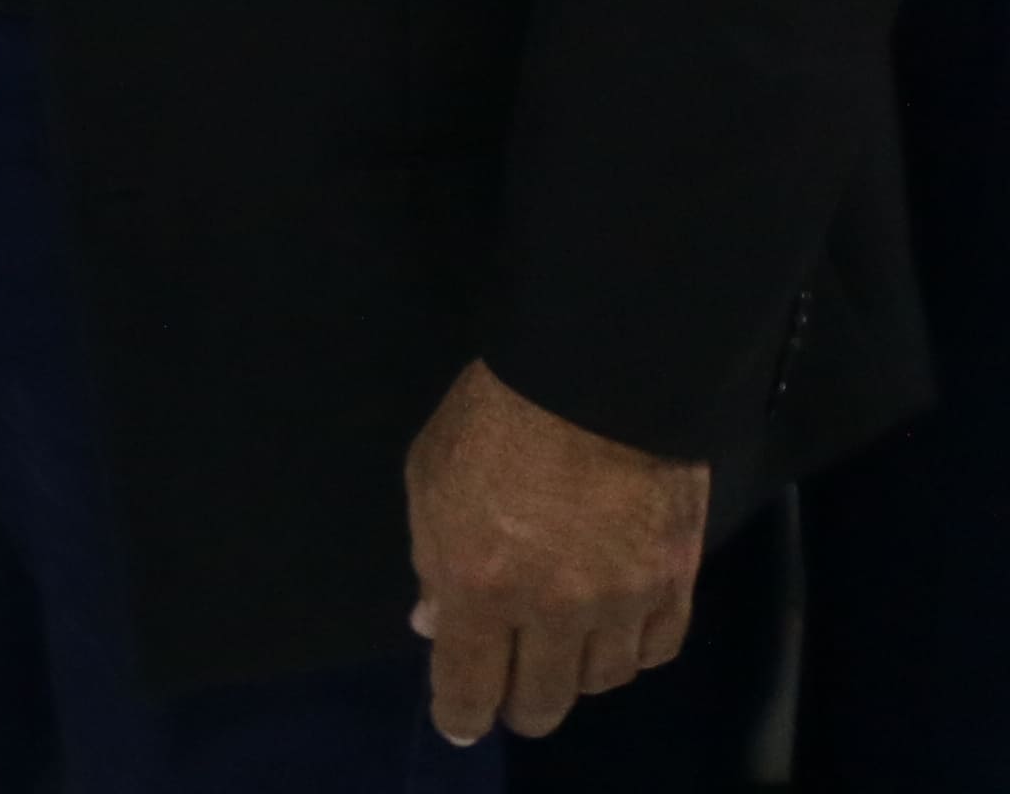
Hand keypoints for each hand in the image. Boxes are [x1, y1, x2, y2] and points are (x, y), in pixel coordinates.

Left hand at [405, 360, 705, 743]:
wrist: (598, 380)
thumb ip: (431, 559)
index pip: (469, 682)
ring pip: (601, 680)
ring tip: (561, 658)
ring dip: (576, 677)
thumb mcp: (429, 479)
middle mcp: (552, 610)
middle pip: (543, 699)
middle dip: (521, 707)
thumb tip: (432, 621)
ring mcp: (621, 602)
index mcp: (479, 585)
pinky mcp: (675, 584)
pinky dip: (632, 654)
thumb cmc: (493, 419)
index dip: (462, 714)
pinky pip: (656, 650)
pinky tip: (615, 638)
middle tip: (514, 698)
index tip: (461, 725)